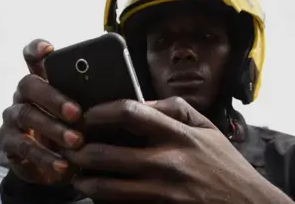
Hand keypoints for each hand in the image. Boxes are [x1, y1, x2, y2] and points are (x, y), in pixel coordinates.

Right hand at [0, 39, 83, 184]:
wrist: (58, 164)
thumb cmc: (77, 129)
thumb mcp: (86, 113)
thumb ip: (93, 99)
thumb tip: (120, 94)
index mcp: (43, 80)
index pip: (32, 56)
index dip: (36, 49)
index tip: (49, 49)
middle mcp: (24, 94)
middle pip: (29, 84)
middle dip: (54, 97)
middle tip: (77, 113)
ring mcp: (13, 117)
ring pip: (26, 115)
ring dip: (53, 129)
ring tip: (76, 141)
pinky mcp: (8, 143)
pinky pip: (23, 147)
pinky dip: (45, 157)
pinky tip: (63, 166)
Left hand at [63, 97, 291, 203]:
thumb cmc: (225, 164)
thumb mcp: (207, 128)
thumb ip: (175, 109)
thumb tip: (141, 101)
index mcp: (178, 134)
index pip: (129, 113)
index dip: (100, 112)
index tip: (87, 115)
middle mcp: (167, 162)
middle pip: (106, 154)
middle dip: (79, 151)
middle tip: (69, 148)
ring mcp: (162, 191)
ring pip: (107, 187)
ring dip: (85, 180)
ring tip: (76, 173)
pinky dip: (105, 199)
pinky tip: (98, 192)